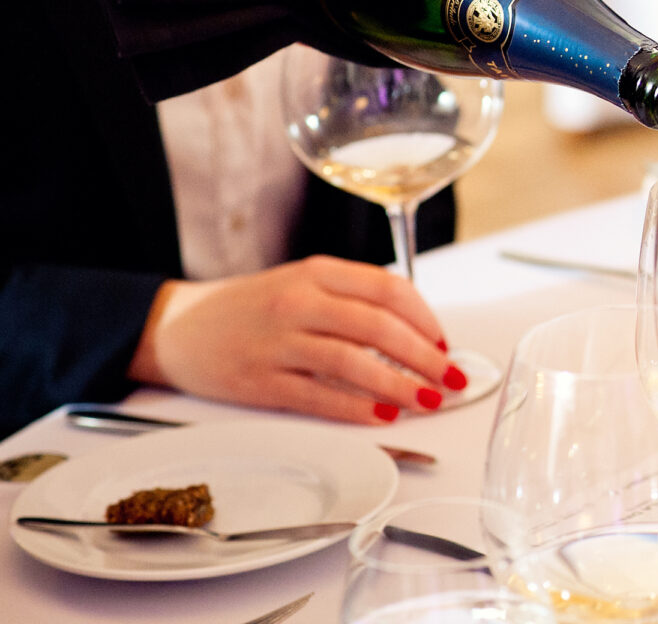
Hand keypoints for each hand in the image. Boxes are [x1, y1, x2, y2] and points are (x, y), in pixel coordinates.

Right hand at [127, 256, 462, 423]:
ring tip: (427, 401)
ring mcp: (278, 343)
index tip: (445, 342)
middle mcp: (298, 302)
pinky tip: (384, 416)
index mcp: (316, 273)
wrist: (175, 328)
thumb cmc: (250, 307)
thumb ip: (353, 299)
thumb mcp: (302, 283)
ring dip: (400, 386)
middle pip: (379, 327)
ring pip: (354, 363)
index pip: (389, 289)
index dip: (426, 318)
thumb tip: (415, 333)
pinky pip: (320, 397)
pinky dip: (358, 408)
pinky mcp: (261, 382)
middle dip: (425, 357)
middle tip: (451, 378)